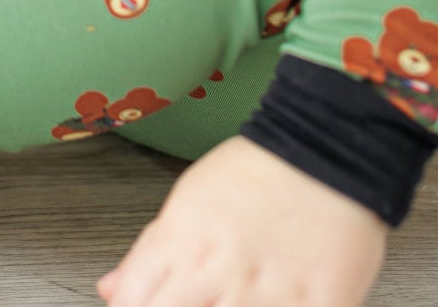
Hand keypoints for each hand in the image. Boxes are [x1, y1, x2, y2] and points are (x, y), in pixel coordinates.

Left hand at [95, 134, 386, 306]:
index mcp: (183, 245)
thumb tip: (112, 290)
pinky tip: (266, 304)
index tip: (149, 304)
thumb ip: (147, 254)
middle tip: (193, 299)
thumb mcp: (188, 200)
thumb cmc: (256, 172)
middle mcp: (220, 273)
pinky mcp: (320, 306)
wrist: (325, 146)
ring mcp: (269, 296)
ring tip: (229, 299)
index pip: (134, 303)